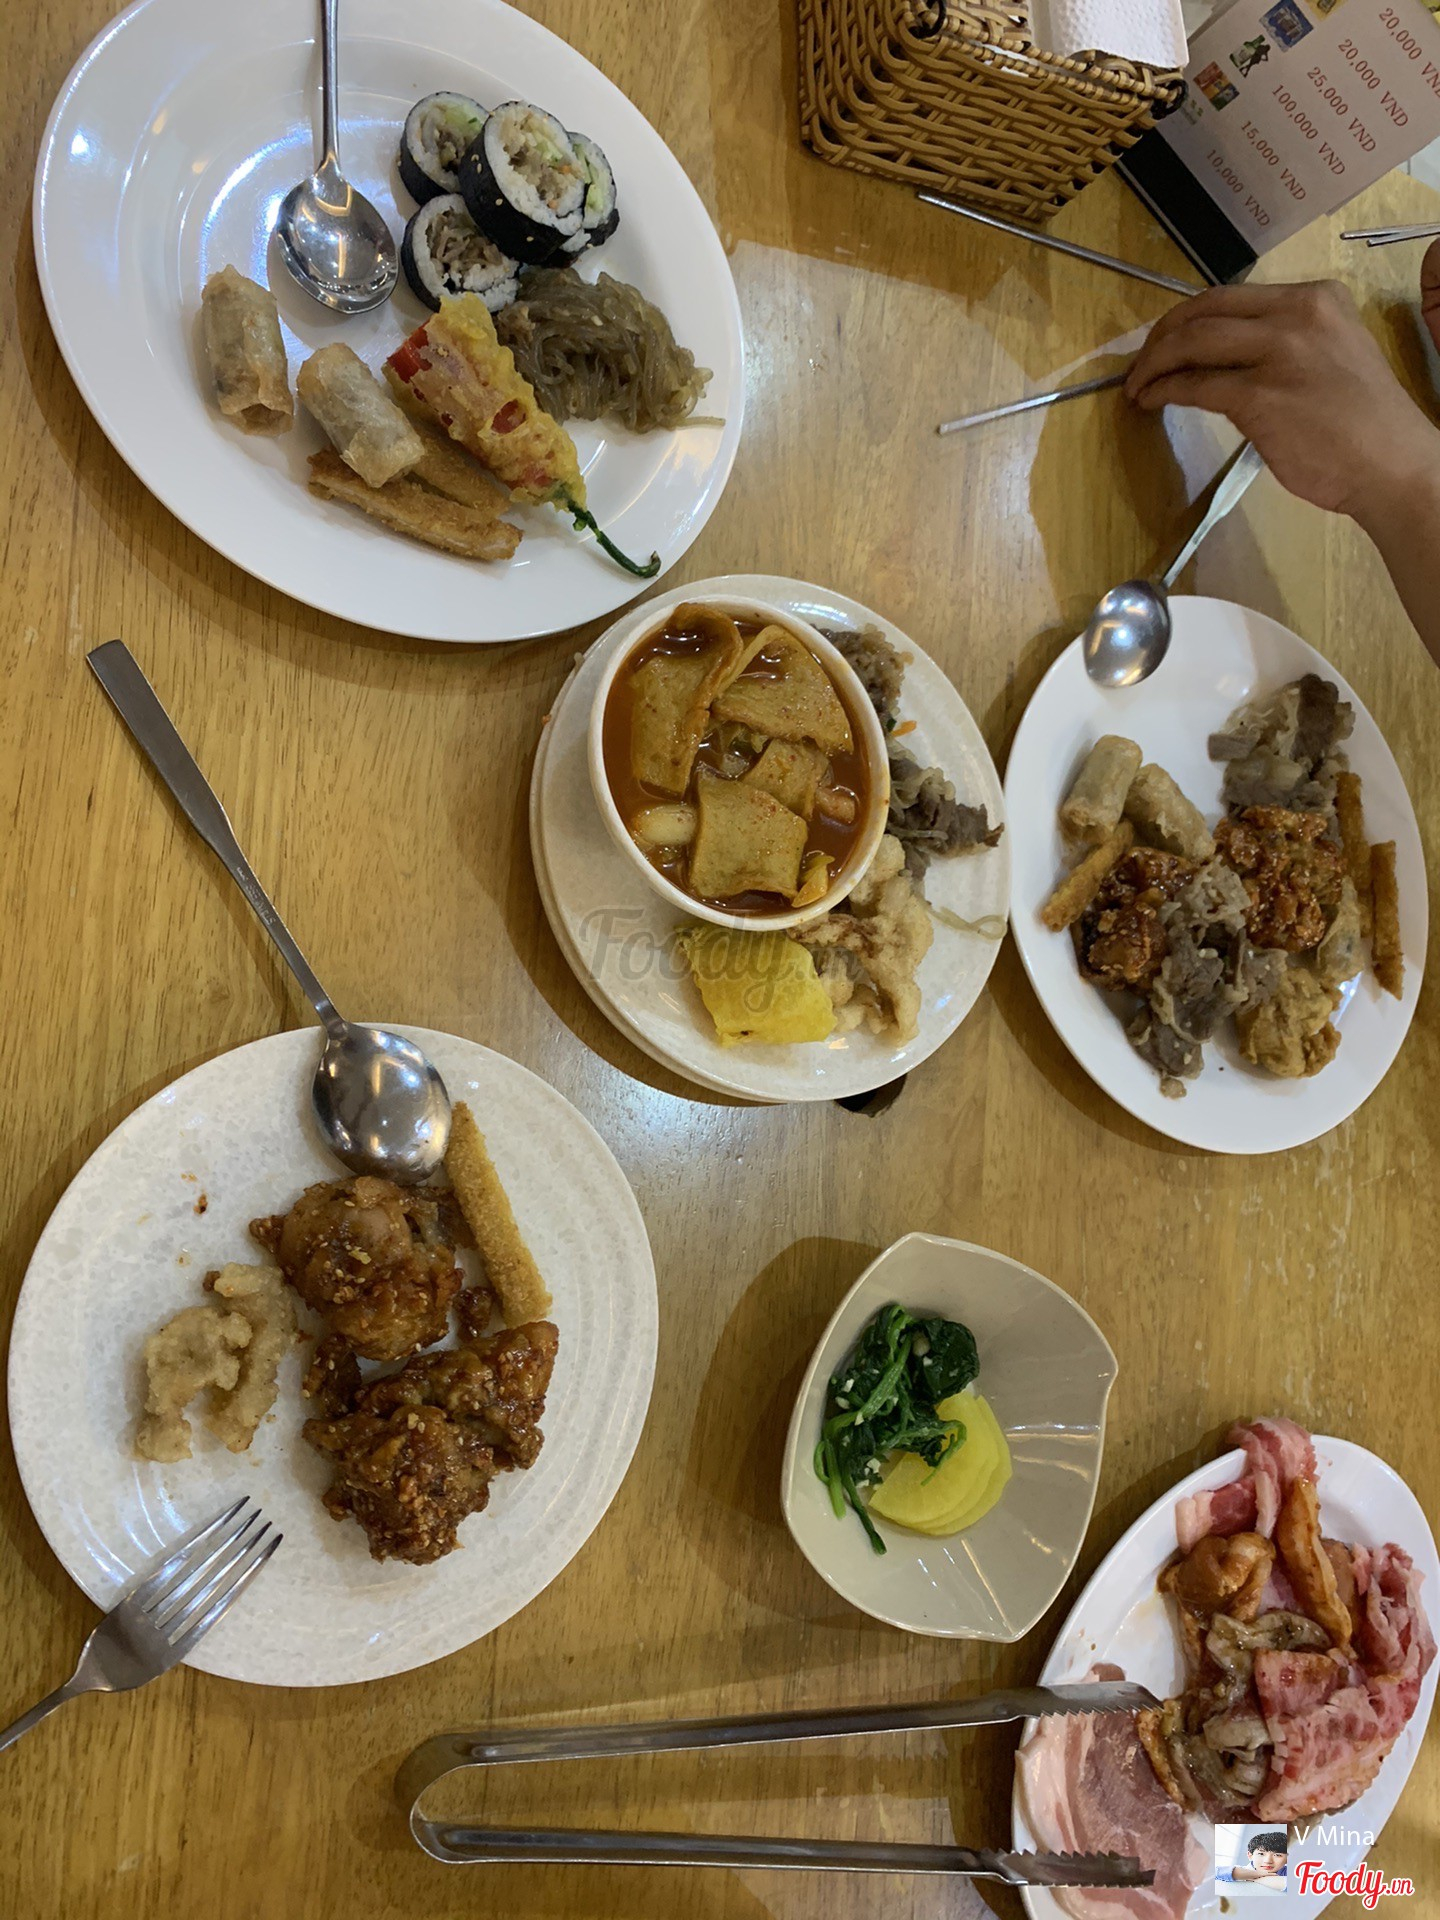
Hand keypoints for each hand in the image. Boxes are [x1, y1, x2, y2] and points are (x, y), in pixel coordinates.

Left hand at [1124, 275, 1439, 525]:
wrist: (1390, 463)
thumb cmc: (1363, 423)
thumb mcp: (1334, 354)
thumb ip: (1288, 343)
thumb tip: (1230, 355)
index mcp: (1317, 299)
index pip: (1233, 296)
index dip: (1188, 316)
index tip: (1168, 338)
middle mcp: (1297, 314)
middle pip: (1205, 310)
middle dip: (1162, 335)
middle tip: (1141, 361)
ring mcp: (1278, 353)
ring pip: (1193, 343)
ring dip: (1153, 364)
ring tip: (1137, 385)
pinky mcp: (1260, 396)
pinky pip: (1195, 386)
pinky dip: (1165, 391)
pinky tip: (1152, 401)